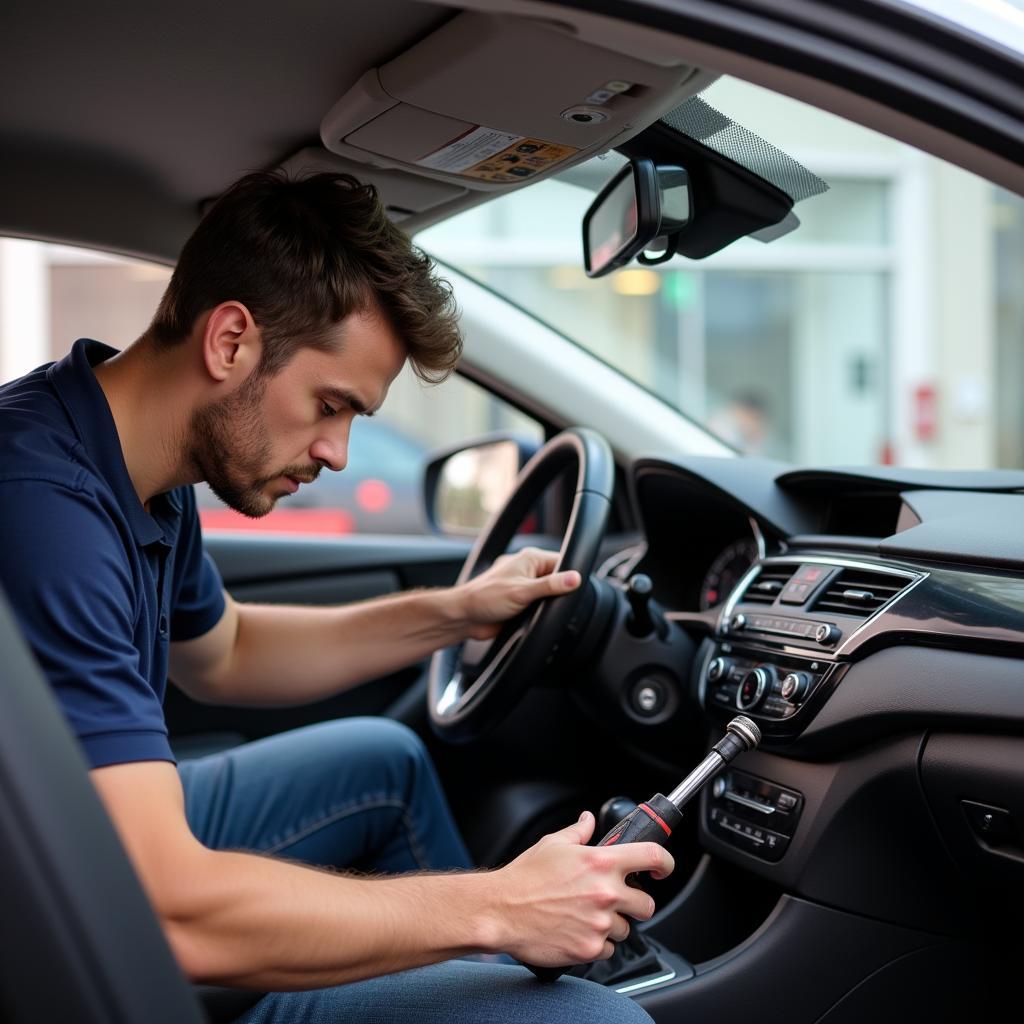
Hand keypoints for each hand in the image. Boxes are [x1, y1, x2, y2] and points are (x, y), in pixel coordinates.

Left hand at [457, 546, 580, 640]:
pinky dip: (543, 611)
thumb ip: (550, 585)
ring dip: (551, 603)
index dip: (572, 575)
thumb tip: (575, 578)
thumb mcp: (522, 591)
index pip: (564, 561)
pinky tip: (540, 617)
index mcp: (530, 559)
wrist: (465, 618)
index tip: (578, 588)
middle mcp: (529, 570)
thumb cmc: (485, 598)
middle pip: (559, 579)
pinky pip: (542, 605)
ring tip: (544, 610)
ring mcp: (526, 586)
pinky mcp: (523, 601)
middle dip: (561, 592)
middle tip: (559, 602)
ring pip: (551, 594)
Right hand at [485, 811, 673, 966]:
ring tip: (585, 915)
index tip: (662, 869)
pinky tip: (577, 931)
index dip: (665, 863)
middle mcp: (605, 893)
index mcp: (600, 862)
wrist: (501, 911)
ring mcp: (600, 923)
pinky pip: (608, 949)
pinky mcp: (590, 948)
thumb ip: (579, 832)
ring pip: (625, 929)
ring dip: (612, 924)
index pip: (652, 856)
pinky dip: (597, 943)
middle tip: (614, 900)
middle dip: (634, 903)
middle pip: (647, 904)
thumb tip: (588, 820)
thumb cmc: (524, 878)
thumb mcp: (552, 844)